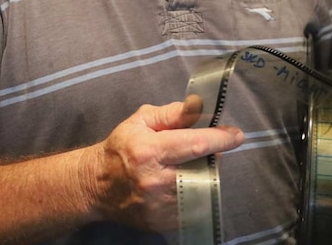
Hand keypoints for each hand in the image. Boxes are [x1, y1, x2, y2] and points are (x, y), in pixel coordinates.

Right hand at [87, 95, 244, 231]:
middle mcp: (156, 181)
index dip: (220, 139)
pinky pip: (193, 206)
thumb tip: (199, 109)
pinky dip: (194, 192)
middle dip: (212, 157)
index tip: (236, 135)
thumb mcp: (140, 121)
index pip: (194, 144)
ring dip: (204, 175)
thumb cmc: (120, 148)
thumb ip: (172, 114)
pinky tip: (182, 183)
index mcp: (149, 152)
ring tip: (188, 166)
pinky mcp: (162, 223)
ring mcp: (160, 206)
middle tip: (205, 148)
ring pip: (201, 188)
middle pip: (203, 168)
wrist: (95, 187)